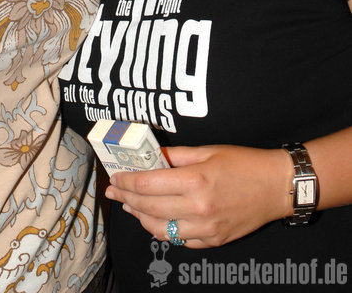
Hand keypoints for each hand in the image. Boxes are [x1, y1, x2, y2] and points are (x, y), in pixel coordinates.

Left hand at [105, 144, 291, 248]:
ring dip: (140, 217)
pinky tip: (156, 219)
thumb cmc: (244, 163)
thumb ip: (176, 156)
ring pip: (160, 229)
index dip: (126, 182)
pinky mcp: (213, 240)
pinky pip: (179, 240)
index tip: (115, 177)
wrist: (277, 186)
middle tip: (114, 192)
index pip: (147, 185)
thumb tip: (151, 156)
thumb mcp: (208, 151)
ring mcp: (206, 229)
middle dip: (126, 199)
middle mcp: (198, 208)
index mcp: (196, 181)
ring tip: (130, 206)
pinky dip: (163, 230)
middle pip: (148, 207)